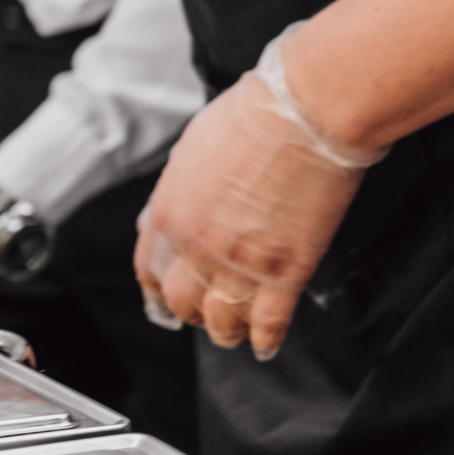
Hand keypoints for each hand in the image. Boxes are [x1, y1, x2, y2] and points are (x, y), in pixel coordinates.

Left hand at [135, 30, 382, 358]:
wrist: (304, 111)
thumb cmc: (255, 115)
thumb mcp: (193, 147)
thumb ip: (179, 188)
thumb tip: (175, 207)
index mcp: (170, 211)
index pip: (150, 270)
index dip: (158, 289)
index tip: (166, 296)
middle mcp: (197, 244)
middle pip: (182, 302)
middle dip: (191, 312)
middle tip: (204, 313)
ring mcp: (241, 262)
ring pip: (221, 322)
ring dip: (226, 331)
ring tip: (235, 332)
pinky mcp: (286, 271)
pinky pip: (268, 323)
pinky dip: (266, 339)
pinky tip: (266, 343)